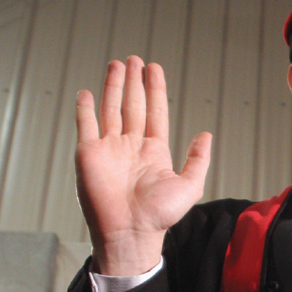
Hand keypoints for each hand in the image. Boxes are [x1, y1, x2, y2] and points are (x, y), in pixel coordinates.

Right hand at [75, 55, 210, 275]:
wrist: (130, 231)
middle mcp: (131, 146)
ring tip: (117, 64)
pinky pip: (86, 125)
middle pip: (133, 105)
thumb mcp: (190, 185)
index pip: (155, 112)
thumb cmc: (160, 215)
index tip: (154, 68)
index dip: (155, 90)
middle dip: (134, 82)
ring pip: (111, 109)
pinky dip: (85, 108)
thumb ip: (198, 159)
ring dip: (113, 86)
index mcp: (154, 151)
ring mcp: (109, 149)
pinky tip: (87, 92)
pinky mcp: (89, 154)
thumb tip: (206, 134)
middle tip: (134, 59)